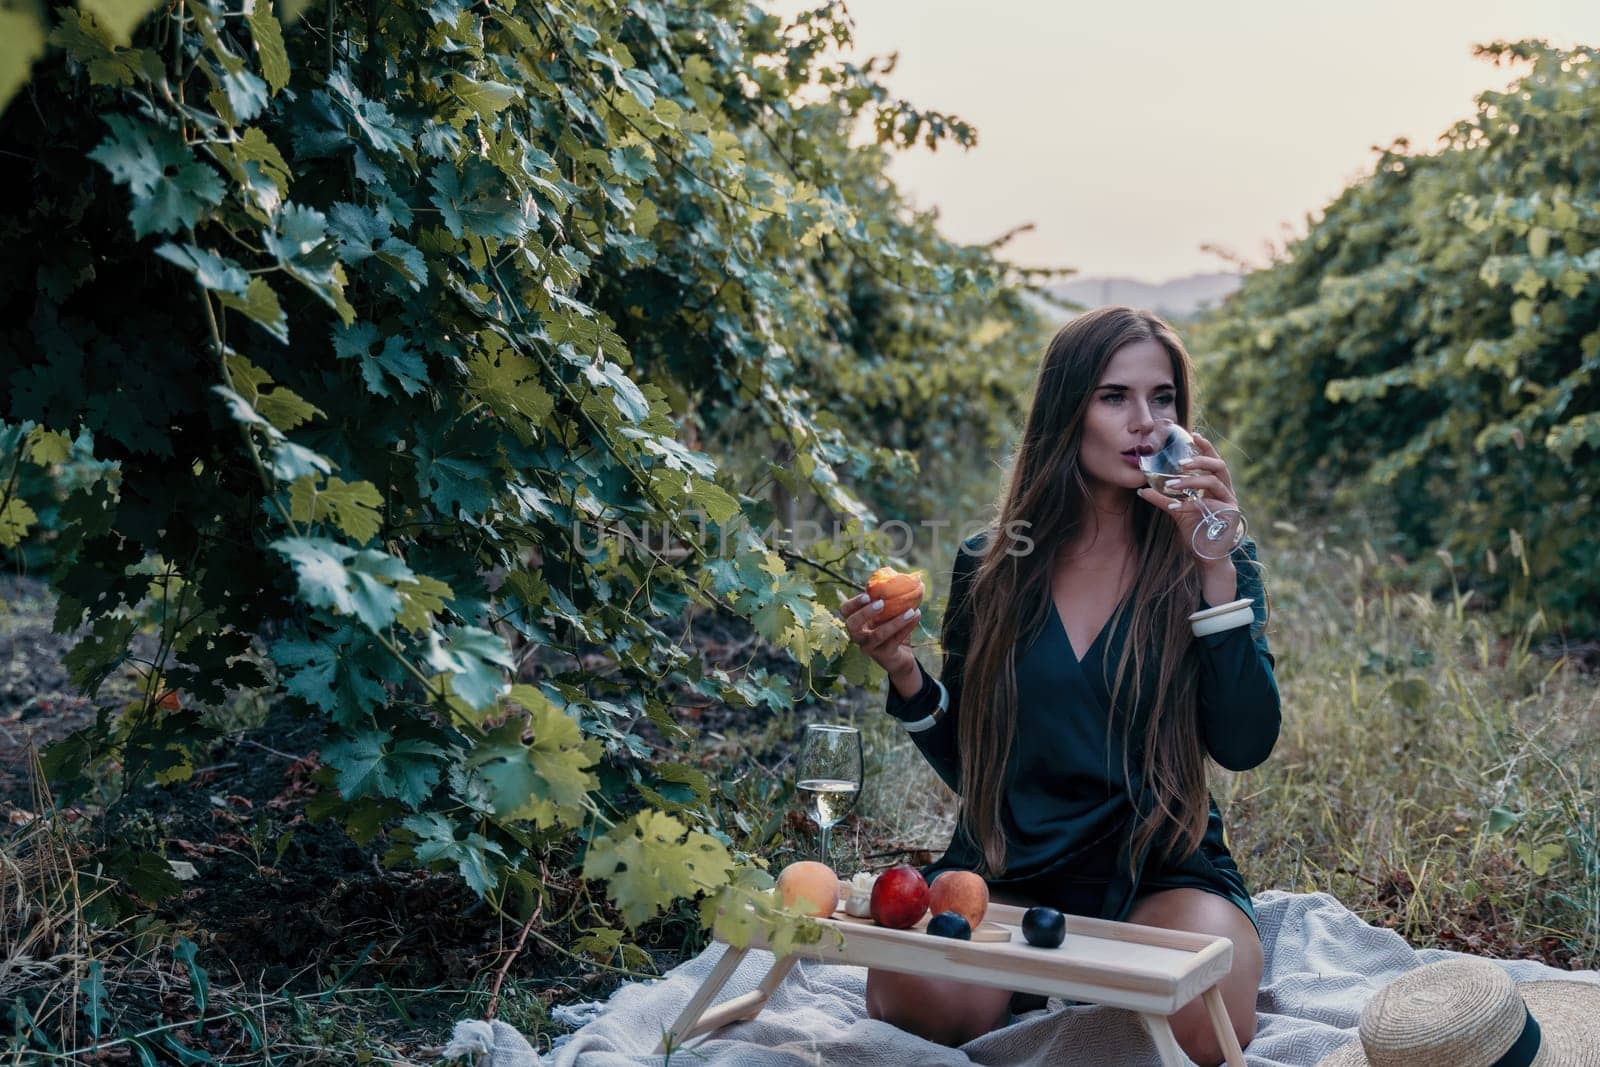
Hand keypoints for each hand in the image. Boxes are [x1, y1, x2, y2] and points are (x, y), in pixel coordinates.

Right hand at [838, 591, 920, 674]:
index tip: (867, 595)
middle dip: (865, 613)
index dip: (853, 603)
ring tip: (911, 610)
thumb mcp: (887, 613)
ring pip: (878, 634)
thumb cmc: (891, 629)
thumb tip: (893, 574)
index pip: (844, 611)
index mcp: (857, 622)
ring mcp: (869, 647)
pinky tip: (917, 615)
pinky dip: (907, 627)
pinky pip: (895, 641)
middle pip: (852, 624)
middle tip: (881, 604)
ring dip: (896, 621)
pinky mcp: (883, 655)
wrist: (901, 656)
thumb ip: (886, 598)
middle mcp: (858, 636)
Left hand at [1136, 430, 1237, 563]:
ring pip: (1215, 482)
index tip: (1193, 435)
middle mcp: (1225, 492)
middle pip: (1219, 466)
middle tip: (1180, 463)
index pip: (1213, 461)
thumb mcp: (1176, 511)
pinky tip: (1174, 507)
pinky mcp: (1230, 516)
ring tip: (1172, 484)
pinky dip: (1190, 504)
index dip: (1206, 447)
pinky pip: (1209, 504)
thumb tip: (1141, 490)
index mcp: (1215, 487)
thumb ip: (1162, 499)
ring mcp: (1230, 503)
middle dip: (1201, 460)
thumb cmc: (1194, 532)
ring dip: (1192, 481)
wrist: (1205, 556)